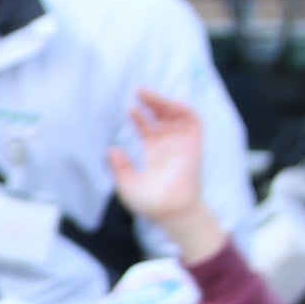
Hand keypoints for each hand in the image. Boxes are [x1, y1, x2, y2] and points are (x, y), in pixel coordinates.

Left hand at [107, 89, 225, 263]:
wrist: (171, 211)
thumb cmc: (150, 204)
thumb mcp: (126, 184)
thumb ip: (119, 166)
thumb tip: (110, 149)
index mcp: (155, 155)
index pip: (148, 130)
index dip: (139, 119)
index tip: (129, 110)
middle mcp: (169, 147)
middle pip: (162, 118)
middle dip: (151, 104)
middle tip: (138, 92)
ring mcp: (182, 144)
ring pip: (175, 115)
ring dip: (163, 103)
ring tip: (147, 94)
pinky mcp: (194, 143)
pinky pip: (192, 120)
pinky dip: (182, 109)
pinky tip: (168, 103)